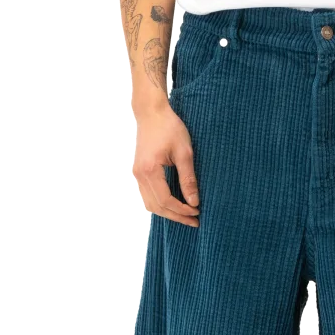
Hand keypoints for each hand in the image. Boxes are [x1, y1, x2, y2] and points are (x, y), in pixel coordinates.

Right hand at [131, 101, 199, 226]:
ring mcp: (137, 174)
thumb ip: (188, 179)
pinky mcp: (139, 172)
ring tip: (186, 216)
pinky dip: (161, 204)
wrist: (152, 113)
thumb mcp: (184, 152)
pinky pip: (148, 195)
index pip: (166, 200)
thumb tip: (194, 202)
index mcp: (150, 170)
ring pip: (150, 204)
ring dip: (168, 212)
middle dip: (176, 216)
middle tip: (194, 221)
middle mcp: (139, 175)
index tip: (197, 212)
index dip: (182, 210)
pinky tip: (175, 205)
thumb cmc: (169, 127)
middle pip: (156, 207)